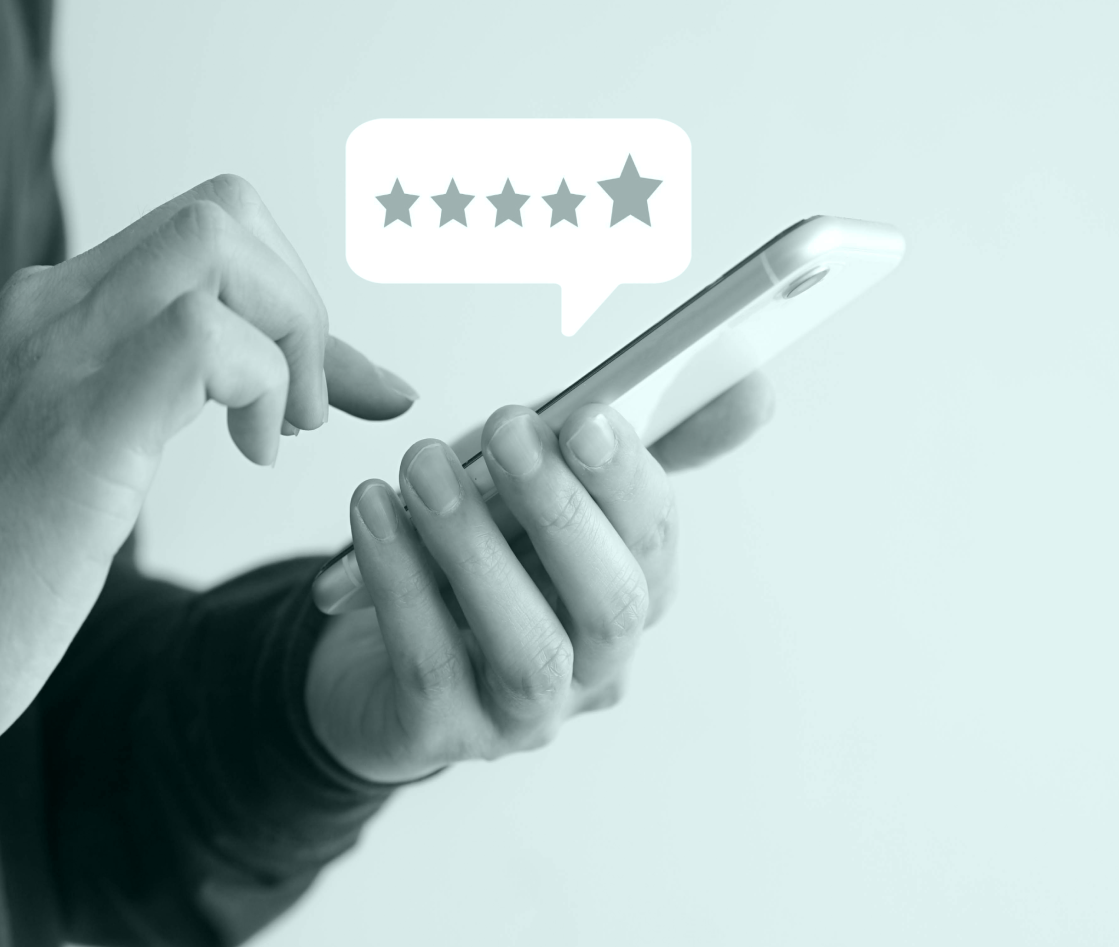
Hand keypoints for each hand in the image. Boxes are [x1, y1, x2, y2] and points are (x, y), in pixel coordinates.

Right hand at [0, 175, 415, 761]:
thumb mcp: (107, 454)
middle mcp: (49, 310)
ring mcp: (56, 355)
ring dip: (290, 334)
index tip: (306, 388)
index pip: (203, 228)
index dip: (284, 290)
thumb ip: (200, 396)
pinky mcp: (79, 424)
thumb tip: (341, 386)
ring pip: (218, 244)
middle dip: (299, 301)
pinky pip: (205, 338)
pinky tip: (252, 452)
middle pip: (223, 212)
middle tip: (299, 408)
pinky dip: (263, 384)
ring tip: (279, 429)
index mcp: (52, 312)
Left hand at [304, 374, 772, 783]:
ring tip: (423, 466)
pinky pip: (429, 664)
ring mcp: (523, 715)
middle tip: (508, 429)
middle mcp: (594, 666)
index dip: (627, 478)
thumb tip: (751, 382)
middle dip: (564, 511)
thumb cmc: (470, 564)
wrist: (368, 665)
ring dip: (477, 548)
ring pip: (529, 647)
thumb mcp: (539, 487)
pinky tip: (372, 512)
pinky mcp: (441, 736)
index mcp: (630, 593)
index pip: (654, 542)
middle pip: (613, 605)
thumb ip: (623, 441)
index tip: (587, 413)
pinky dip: (399, 581)